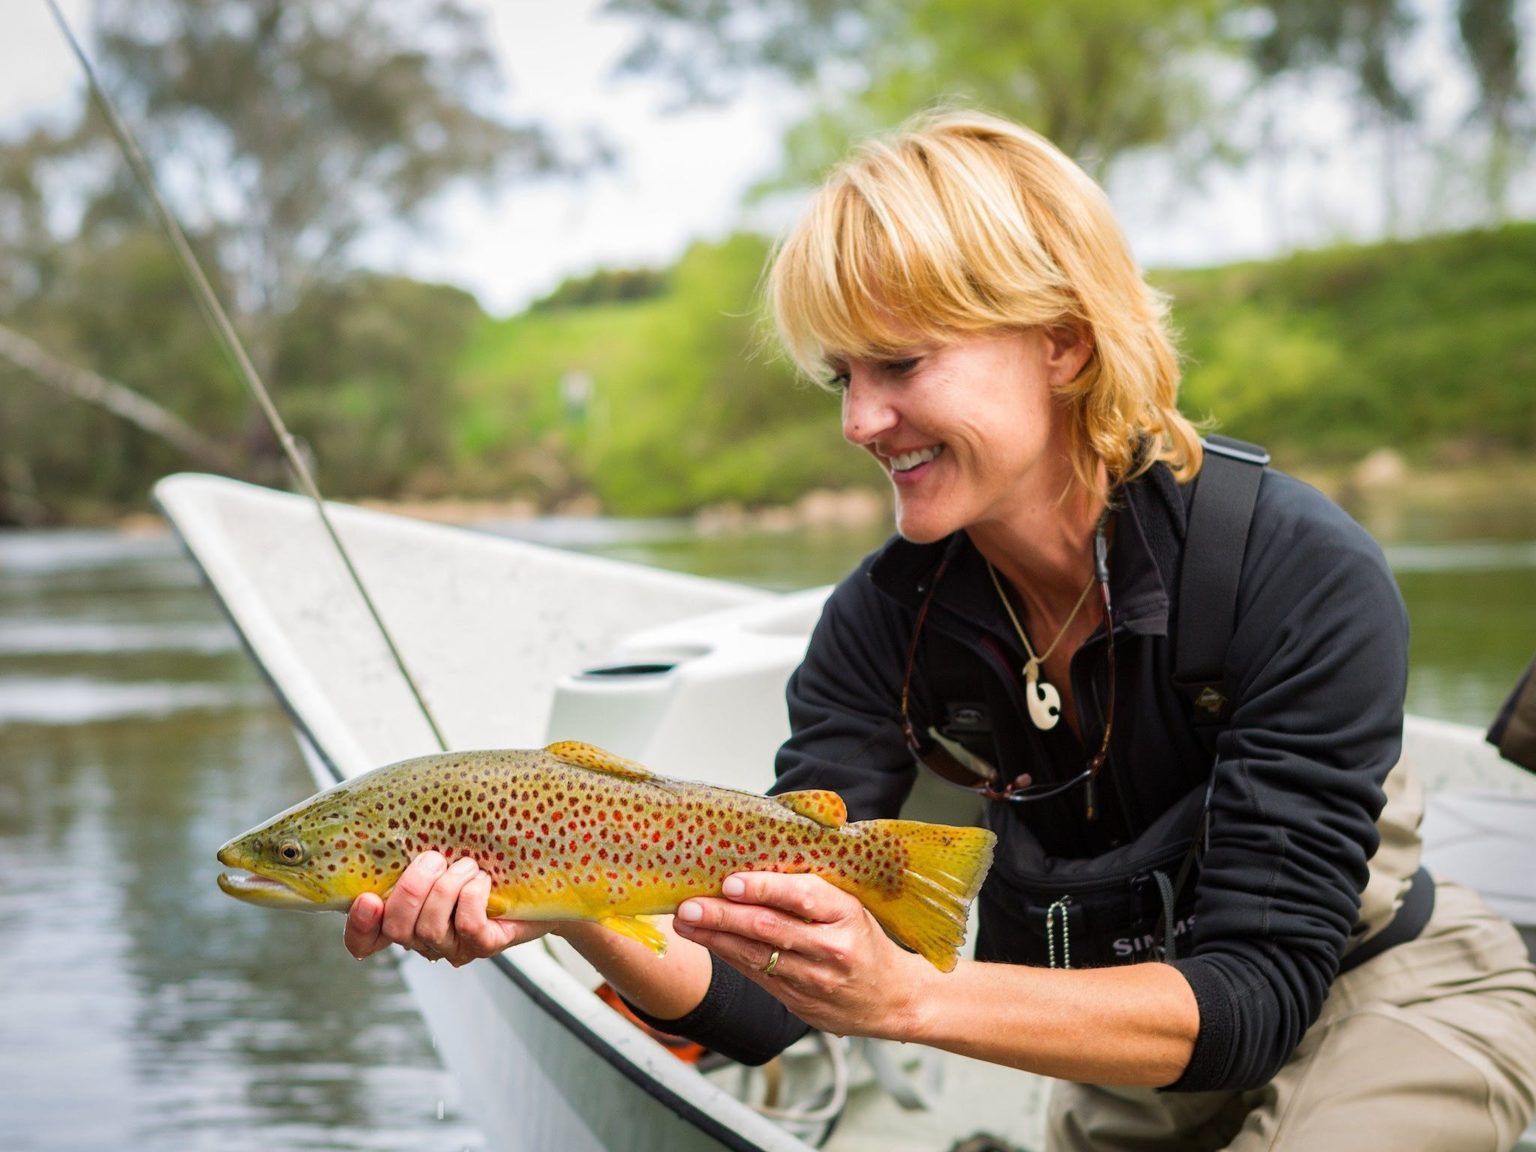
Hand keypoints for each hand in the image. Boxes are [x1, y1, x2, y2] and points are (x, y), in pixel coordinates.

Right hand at [344, 851, 546, 966]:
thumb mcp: (442, 849)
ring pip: (430, 928)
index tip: (369, 898)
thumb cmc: (483, 856)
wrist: (538, 874)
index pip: (364, 942)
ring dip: (448, 886)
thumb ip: (413, 847)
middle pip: (397, 928)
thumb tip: (391, 817)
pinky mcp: (485, 946)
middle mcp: (424, 938)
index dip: (360, 926)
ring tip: (468, 865)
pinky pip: (468, 926)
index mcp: (406, 916)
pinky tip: (482, 881)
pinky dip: (472, 896)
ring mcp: (454, 946)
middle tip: (435, 858)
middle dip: (412, 888)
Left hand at [672, 872, 928, 1039]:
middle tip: (689, 905)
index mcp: (847, 914)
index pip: (802, 897)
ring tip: (686, 922)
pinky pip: (757, 975)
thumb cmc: (866, 940)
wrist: (893, 998)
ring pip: (756, 956)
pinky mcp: (798, 1002)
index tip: (731, 881)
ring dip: (715, 938)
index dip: (764, 888)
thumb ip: (812, 888)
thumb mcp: (852, 905)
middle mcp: (831, 948)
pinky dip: (729, 956)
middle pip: (770, 929)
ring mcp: (814, 980)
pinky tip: (707, 942)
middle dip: (723, 916)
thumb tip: (757, 859)